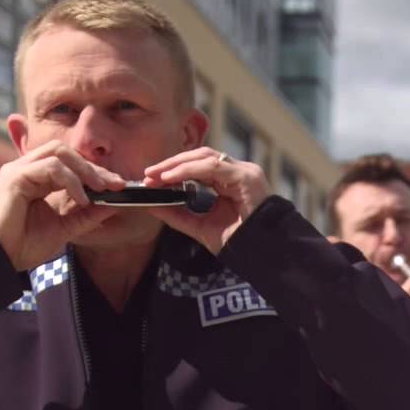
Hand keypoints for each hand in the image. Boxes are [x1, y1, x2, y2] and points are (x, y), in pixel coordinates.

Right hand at [0, 140, 124, 270]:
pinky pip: (50, 167)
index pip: (68, 163)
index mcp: (36, 179)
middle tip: (115, 184)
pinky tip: (81, 199)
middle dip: (92, 167)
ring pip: (58, 153)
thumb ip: (86, 216)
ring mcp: (18, 170)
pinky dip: (70, 181)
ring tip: (100, 190)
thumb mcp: (64, 229)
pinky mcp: (14, 176)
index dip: (94, 171)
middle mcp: (26, 169)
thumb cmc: (24, 245)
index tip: (117, 185)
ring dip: (83, 171)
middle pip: (65, 152)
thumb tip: (112, 205)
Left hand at [139, 148, 272, 253]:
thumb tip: (152, 205)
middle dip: (172, 164)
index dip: (174, 169)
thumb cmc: (238, 242)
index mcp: (230, 180)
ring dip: (177, 165)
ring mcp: (244, 171)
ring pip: (206, 157)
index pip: (198, 165)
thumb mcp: (200, 227)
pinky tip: (172, 178)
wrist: (262, 253)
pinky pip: (213, 167)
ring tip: (157, 176)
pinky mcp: (246, 176)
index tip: (151, 179)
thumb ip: (178, 215)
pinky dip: (189, 170)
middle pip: (200, 156)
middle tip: (148, 175)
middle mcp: (238, 171)